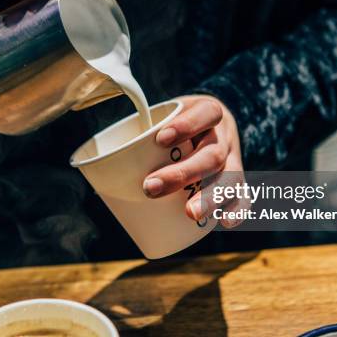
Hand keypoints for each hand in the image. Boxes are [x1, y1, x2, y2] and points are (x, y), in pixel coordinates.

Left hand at [143, 95, 246, 227]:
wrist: (216, 123)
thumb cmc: (179, 124)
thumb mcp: (166, 114)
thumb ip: (143, 133)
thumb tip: (93, 167)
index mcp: (208, 113)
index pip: (205, 114)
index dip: (186, 125)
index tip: (159, 140)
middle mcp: (223, 136)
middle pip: (211, 153)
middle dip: (183, 173)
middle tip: (151, 188)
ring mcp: (233, 158)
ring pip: (229, 176)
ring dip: (209, 196)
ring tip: (189, 213)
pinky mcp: (237, 178)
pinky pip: (244, 194)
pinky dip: (238, 209)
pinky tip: (226, 222)